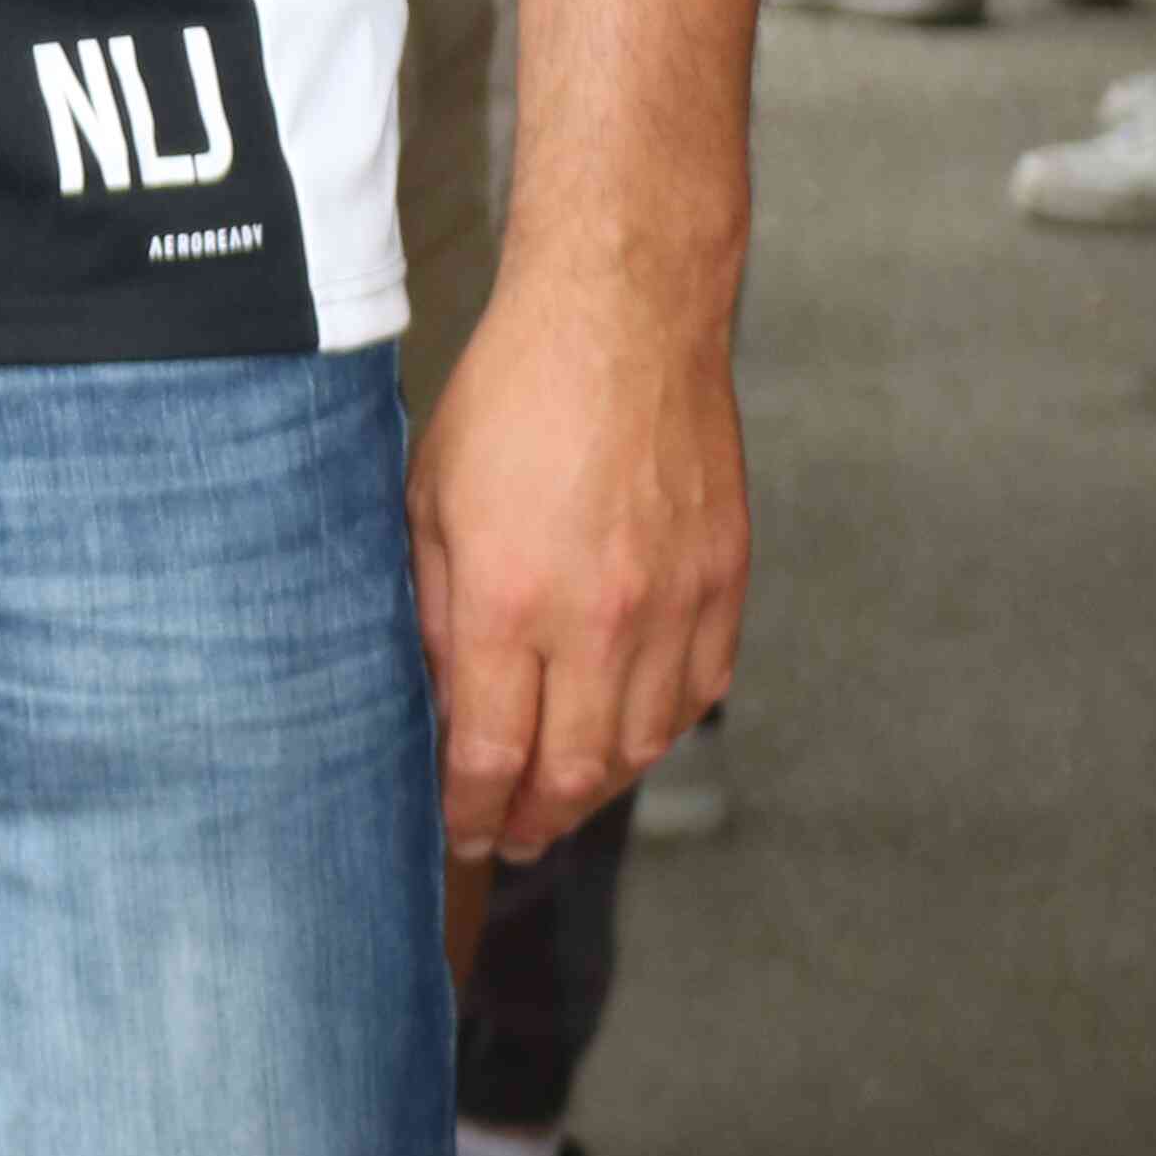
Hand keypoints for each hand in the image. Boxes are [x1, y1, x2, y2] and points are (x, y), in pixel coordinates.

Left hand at [408, 249, 747, 861]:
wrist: (623, 319)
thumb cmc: (512, 394)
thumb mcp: (430, 498)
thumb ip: (439, 611)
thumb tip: (445, 700)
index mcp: (512, 600)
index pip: (493, 754)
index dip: (474, 809)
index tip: (461, 829)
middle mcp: (601, 620)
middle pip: (575, 772)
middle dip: (535, 819)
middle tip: (511, 836)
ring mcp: (675, 607)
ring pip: (644, 746)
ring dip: (599, 786)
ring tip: (562, 795)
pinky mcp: (725, 584)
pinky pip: (700, 694)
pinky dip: (662, 727)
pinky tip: (629, 729)